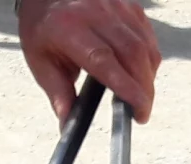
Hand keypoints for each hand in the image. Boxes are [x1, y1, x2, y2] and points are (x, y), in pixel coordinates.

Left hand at [18, 0, 159, 123]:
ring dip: (148, 75)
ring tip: (140, 95)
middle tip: (142, 112)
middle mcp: (94, 13)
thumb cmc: (43, 27)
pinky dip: (149, 58)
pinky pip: (147, 35)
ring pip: (144, 45)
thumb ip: (58, 93)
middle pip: (132, 52)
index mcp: (68, 29)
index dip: (126, 87)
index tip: (138, 110)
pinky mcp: (127, 5)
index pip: (104, 60)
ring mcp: (114, 6)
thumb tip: (68, 125)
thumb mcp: (40, 62)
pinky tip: (140, 72)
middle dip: (144, 88)